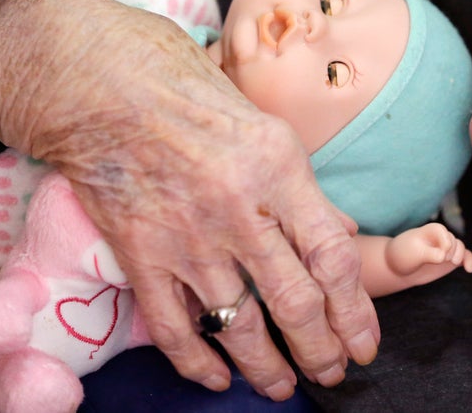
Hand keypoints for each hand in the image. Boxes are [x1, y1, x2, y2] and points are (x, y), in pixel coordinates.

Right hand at [0, 0, 379, 399]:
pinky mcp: (141, 255)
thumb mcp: (269, 131)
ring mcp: (188, 237)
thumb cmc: (195, 99)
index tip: (365, 343)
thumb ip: (305, 190)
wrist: (107, 89)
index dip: (355, 312)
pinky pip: (175, 325)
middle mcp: (240, 210)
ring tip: (282, 387)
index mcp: (280, 171)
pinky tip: (216, 379)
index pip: (333, 258)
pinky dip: (197, 362)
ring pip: (237, 325)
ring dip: (266, 367)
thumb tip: (342, 234)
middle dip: (320, 351)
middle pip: (294, 302)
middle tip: (332, 373)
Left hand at [386, 223, 471, 275]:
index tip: (441, 253)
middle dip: (451, 251)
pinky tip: (469, 270)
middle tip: (441, 259)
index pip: (442, 231)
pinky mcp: (450, 259)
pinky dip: (470, 261)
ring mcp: (446, 248)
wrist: (398, 268)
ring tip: (454, 263)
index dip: (445, 242)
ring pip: (460, 248)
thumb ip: (429, 254)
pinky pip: (465, 257)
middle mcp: (441, 238)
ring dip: (460, 255)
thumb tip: (443, 257)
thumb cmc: (403, 256)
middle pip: (453, 241)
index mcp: (430, 230)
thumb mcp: (414, 254)